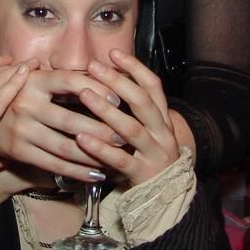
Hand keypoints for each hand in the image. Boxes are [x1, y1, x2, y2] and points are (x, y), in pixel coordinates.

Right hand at [0, 67, 124, 181]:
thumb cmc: (15, 93)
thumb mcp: (30, 76)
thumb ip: (58, 74)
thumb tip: (96, 68)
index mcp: (32, 81)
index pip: (69, 81)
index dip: (95, 89)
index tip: (117, 99)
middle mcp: (26, 104)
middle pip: (71, 120)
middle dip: (102, 130)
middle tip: (124, 135)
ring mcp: (21, 130)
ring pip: (65, 147)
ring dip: (94, 154)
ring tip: (116, 156)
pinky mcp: (19, 151)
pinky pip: (54, 164)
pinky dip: (77, 171)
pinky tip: (96, 174)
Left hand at [74, 49, 178, 186]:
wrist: (168, 196)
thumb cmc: (149, 154)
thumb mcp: (149, 128)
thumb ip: (134, 107)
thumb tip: (110, 76)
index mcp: (162, 118)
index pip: (152, 85)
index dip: (134, 67)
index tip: (113, 53)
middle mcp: (161, 132)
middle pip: (141, 101)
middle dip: (116, 81)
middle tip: (93, 67)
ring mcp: (153, 153)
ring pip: (130, 128)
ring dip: (105, 110)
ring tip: (84, 94)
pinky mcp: (141, 174)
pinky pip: (120, 160)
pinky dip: (100, 148)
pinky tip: (81, 139)